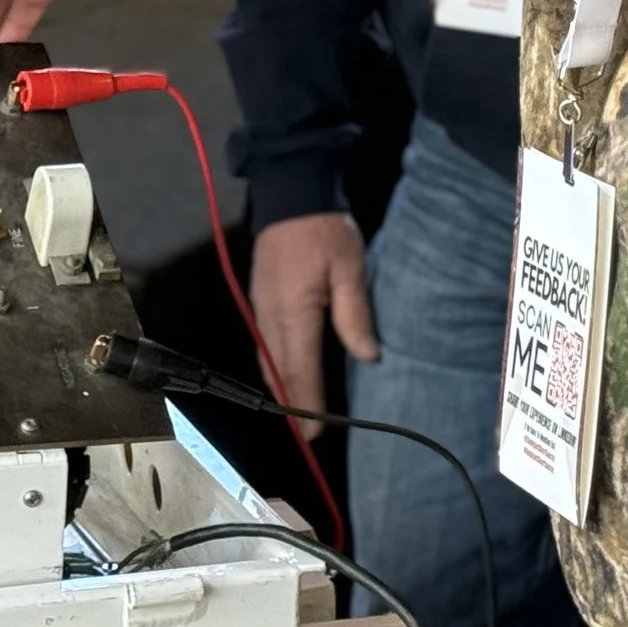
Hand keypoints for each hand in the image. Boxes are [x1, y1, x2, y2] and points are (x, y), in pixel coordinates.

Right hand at [250, 212, 379, 435]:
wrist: (291, 191)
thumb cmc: (323, 228)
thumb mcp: (350, 267)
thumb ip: (355, 314)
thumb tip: (368, 356)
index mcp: (294, 311)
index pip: (300, 369)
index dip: (308, 403)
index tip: (314, 434)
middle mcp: (270, 314)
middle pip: (279, 370)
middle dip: (292, 404)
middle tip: (307, 435)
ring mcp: (260, 305)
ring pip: (268, 358)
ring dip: (281, 385)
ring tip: (298, 411)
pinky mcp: (260, 296)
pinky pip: (264, 341)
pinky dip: (274, 363)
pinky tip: (286, 370)